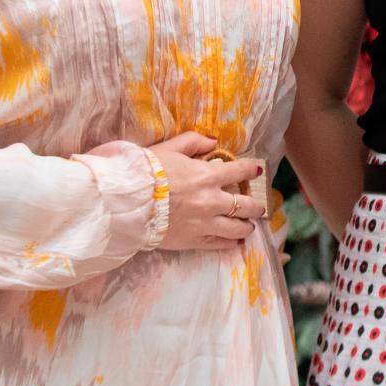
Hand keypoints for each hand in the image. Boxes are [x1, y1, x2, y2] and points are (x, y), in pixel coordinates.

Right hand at [150, 132, 267, 249]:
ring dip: (247, 226)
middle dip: (255, 206)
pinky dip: (231, 243)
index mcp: (207, 175)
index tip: (257, 172)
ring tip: (248, 225)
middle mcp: (212, 201)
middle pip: (246, 205)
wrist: (126, 202)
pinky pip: (220, 244)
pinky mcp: (194, 240)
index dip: (251, 171)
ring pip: (238, 228)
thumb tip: (213, 141)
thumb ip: (193, 142)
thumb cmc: (146, 172)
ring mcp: (204, 223)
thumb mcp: (169, 148)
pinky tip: (236, 242)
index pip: (240, 171)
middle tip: (258, 207)